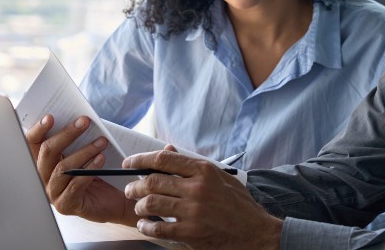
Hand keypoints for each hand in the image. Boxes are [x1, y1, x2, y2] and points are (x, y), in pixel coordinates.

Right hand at [25, 114, 138, 225]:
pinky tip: (101, 159)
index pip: (33, 143)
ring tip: (101, 141)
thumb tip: (79, 119)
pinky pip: (75, 185)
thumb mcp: (86, 152)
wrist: (115, 199)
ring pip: (62, 168)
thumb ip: (77, 139)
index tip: (50, 117)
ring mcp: (53, 193)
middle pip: (48, 152)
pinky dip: (89, 170)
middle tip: (85, 122)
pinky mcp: (66, 205)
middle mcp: (44, 177)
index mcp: (45, 161)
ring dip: (84, 151)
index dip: (38, 130)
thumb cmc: (100, 172)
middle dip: (67, 134)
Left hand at [124, 149, 282, 248]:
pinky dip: (146, 226)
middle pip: (152, 181)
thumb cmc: (238, 204)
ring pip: (151, 203)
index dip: (140, 159)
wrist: (255, 232)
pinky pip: (158, 228)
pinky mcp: (191, 232)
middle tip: (130, 190)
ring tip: (138, 208)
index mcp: (203, 171)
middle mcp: (196, 188)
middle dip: (134, 185)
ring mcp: (193, 211)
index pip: (163, 160)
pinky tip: (145, 225)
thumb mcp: (220, 177)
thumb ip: (193, 165)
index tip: (129, 163)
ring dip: (139, 206)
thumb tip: (168, 151)